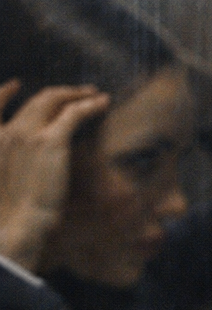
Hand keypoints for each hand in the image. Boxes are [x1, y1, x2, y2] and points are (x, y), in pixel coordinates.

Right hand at [0, 81, 109, 272]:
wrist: (18, 225)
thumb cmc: (15, 214)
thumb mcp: (8, 185)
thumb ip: (16, 166)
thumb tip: (32, 167)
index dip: (5, 93)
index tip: (15, 85)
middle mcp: (10, 131)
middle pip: (37, 101)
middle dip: (60, 93)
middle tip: (81, 92)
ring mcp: (28, 133)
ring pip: (54, 100)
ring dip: (77, 94)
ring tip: (95, 95)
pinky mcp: (51, 141)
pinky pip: (74, 113)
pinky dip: (90, 105)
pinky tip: (103, 103)